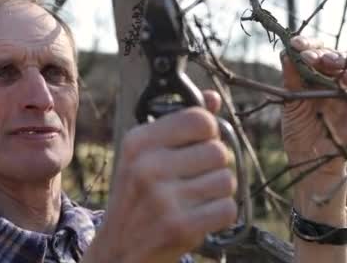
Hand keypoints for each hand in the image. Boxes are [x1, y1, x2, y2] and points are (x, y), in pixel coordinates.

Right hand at [83, 91, 236, 262]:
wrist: (118, 251)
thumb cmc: (136, 199)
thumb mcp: (145, 157)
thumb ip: (179, 125)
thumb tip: (213, 99)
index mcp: (138, 143)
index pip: (200, 119)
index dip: (209, 132)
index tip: (199, 144)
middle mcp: (147, 167)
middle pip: (218, 151)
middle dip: (214, 166)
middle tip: (195, 179)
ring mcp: (162, 198)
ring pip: (227, 180)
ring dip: (218, 191)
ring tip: (195, 198)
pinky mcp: (179, 226)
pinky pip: (227, 208)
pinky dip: (219, 214)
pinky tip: (199, 216)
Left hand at [281, 36, 346, 221]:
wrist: (309, 164)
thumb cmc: (300, 133)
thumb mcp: (290, 104)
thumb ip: (291, 79)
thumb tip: (286, 51)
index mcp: (320, 76)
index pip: (321, 50)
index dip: (310, 44)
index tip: (295, 44)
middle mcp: (339, 82)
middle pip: (345, 55)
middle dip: (328, 51)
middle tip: (312, 57)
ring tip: (329, 64)